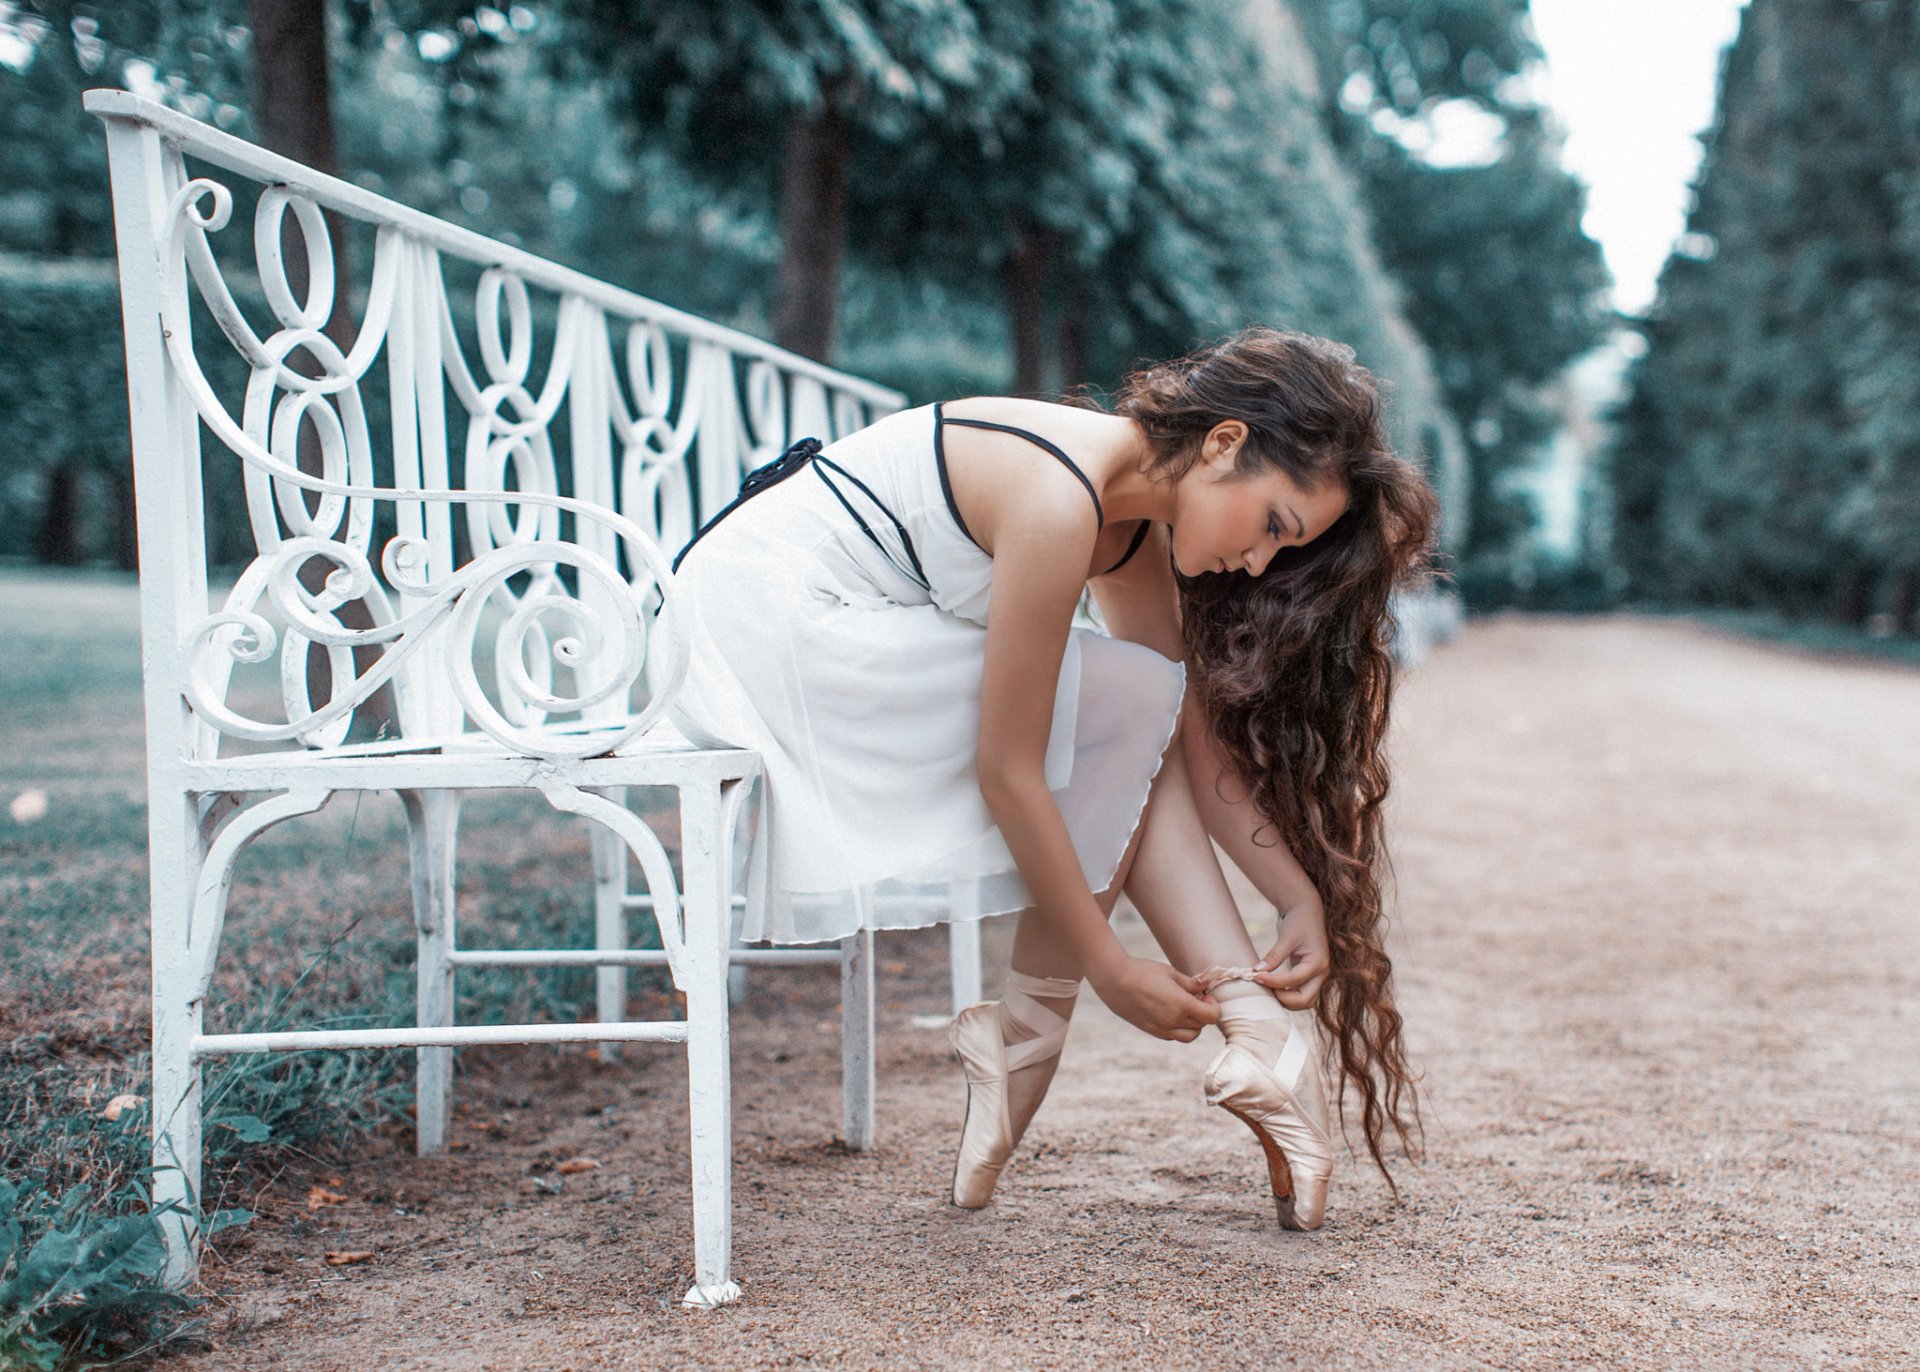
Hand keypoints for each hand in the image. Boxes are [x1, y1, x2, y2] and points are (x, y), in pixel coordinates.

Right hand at [1088, 956, 1221, 1041]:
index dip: (1213, 1006)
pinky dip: (1179, 1029)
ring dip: (1193, 1025)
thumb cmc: (1142, 971)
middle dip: (1203, 1013)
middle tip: (1196, 998)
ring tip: (1185, 1009)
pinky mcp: (1151, 1030)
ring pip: (1189, 1036)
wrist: (1114, 980)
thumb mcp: (1170, 973)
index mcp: (1181, 1005)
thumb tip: (1203, 987)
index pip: (1211, 1016)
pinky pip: (1173, 1036)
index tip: (1205, 995)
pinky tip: (1172, 1013)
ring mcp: (1161, 1028)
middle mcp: (1173, 1021)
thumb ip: (1190, 983)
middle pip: (1201, 1026)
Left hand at [1251, 901, 1329, 1009]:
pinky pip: (1301, 994)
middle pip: (1305, 1000)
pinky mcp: (1310, 977)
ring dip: (1286, 1000)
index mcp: (1318, 962)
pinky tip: (1273, 986)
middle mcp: (1321, 973)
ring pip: (1305, 1001)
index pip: (1294, 980)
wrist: (1307, 912)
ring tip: (1268, 987)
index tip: (1255, 976)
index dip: (1273, 981)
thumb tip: (1257, 971)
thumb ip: (1274, 956)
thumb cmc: (1298, 921)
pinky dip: (1288, 995)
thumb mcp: (1286, 937)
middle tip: (1264, 987)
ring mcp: (1317, 977)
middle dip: (1284, 999)